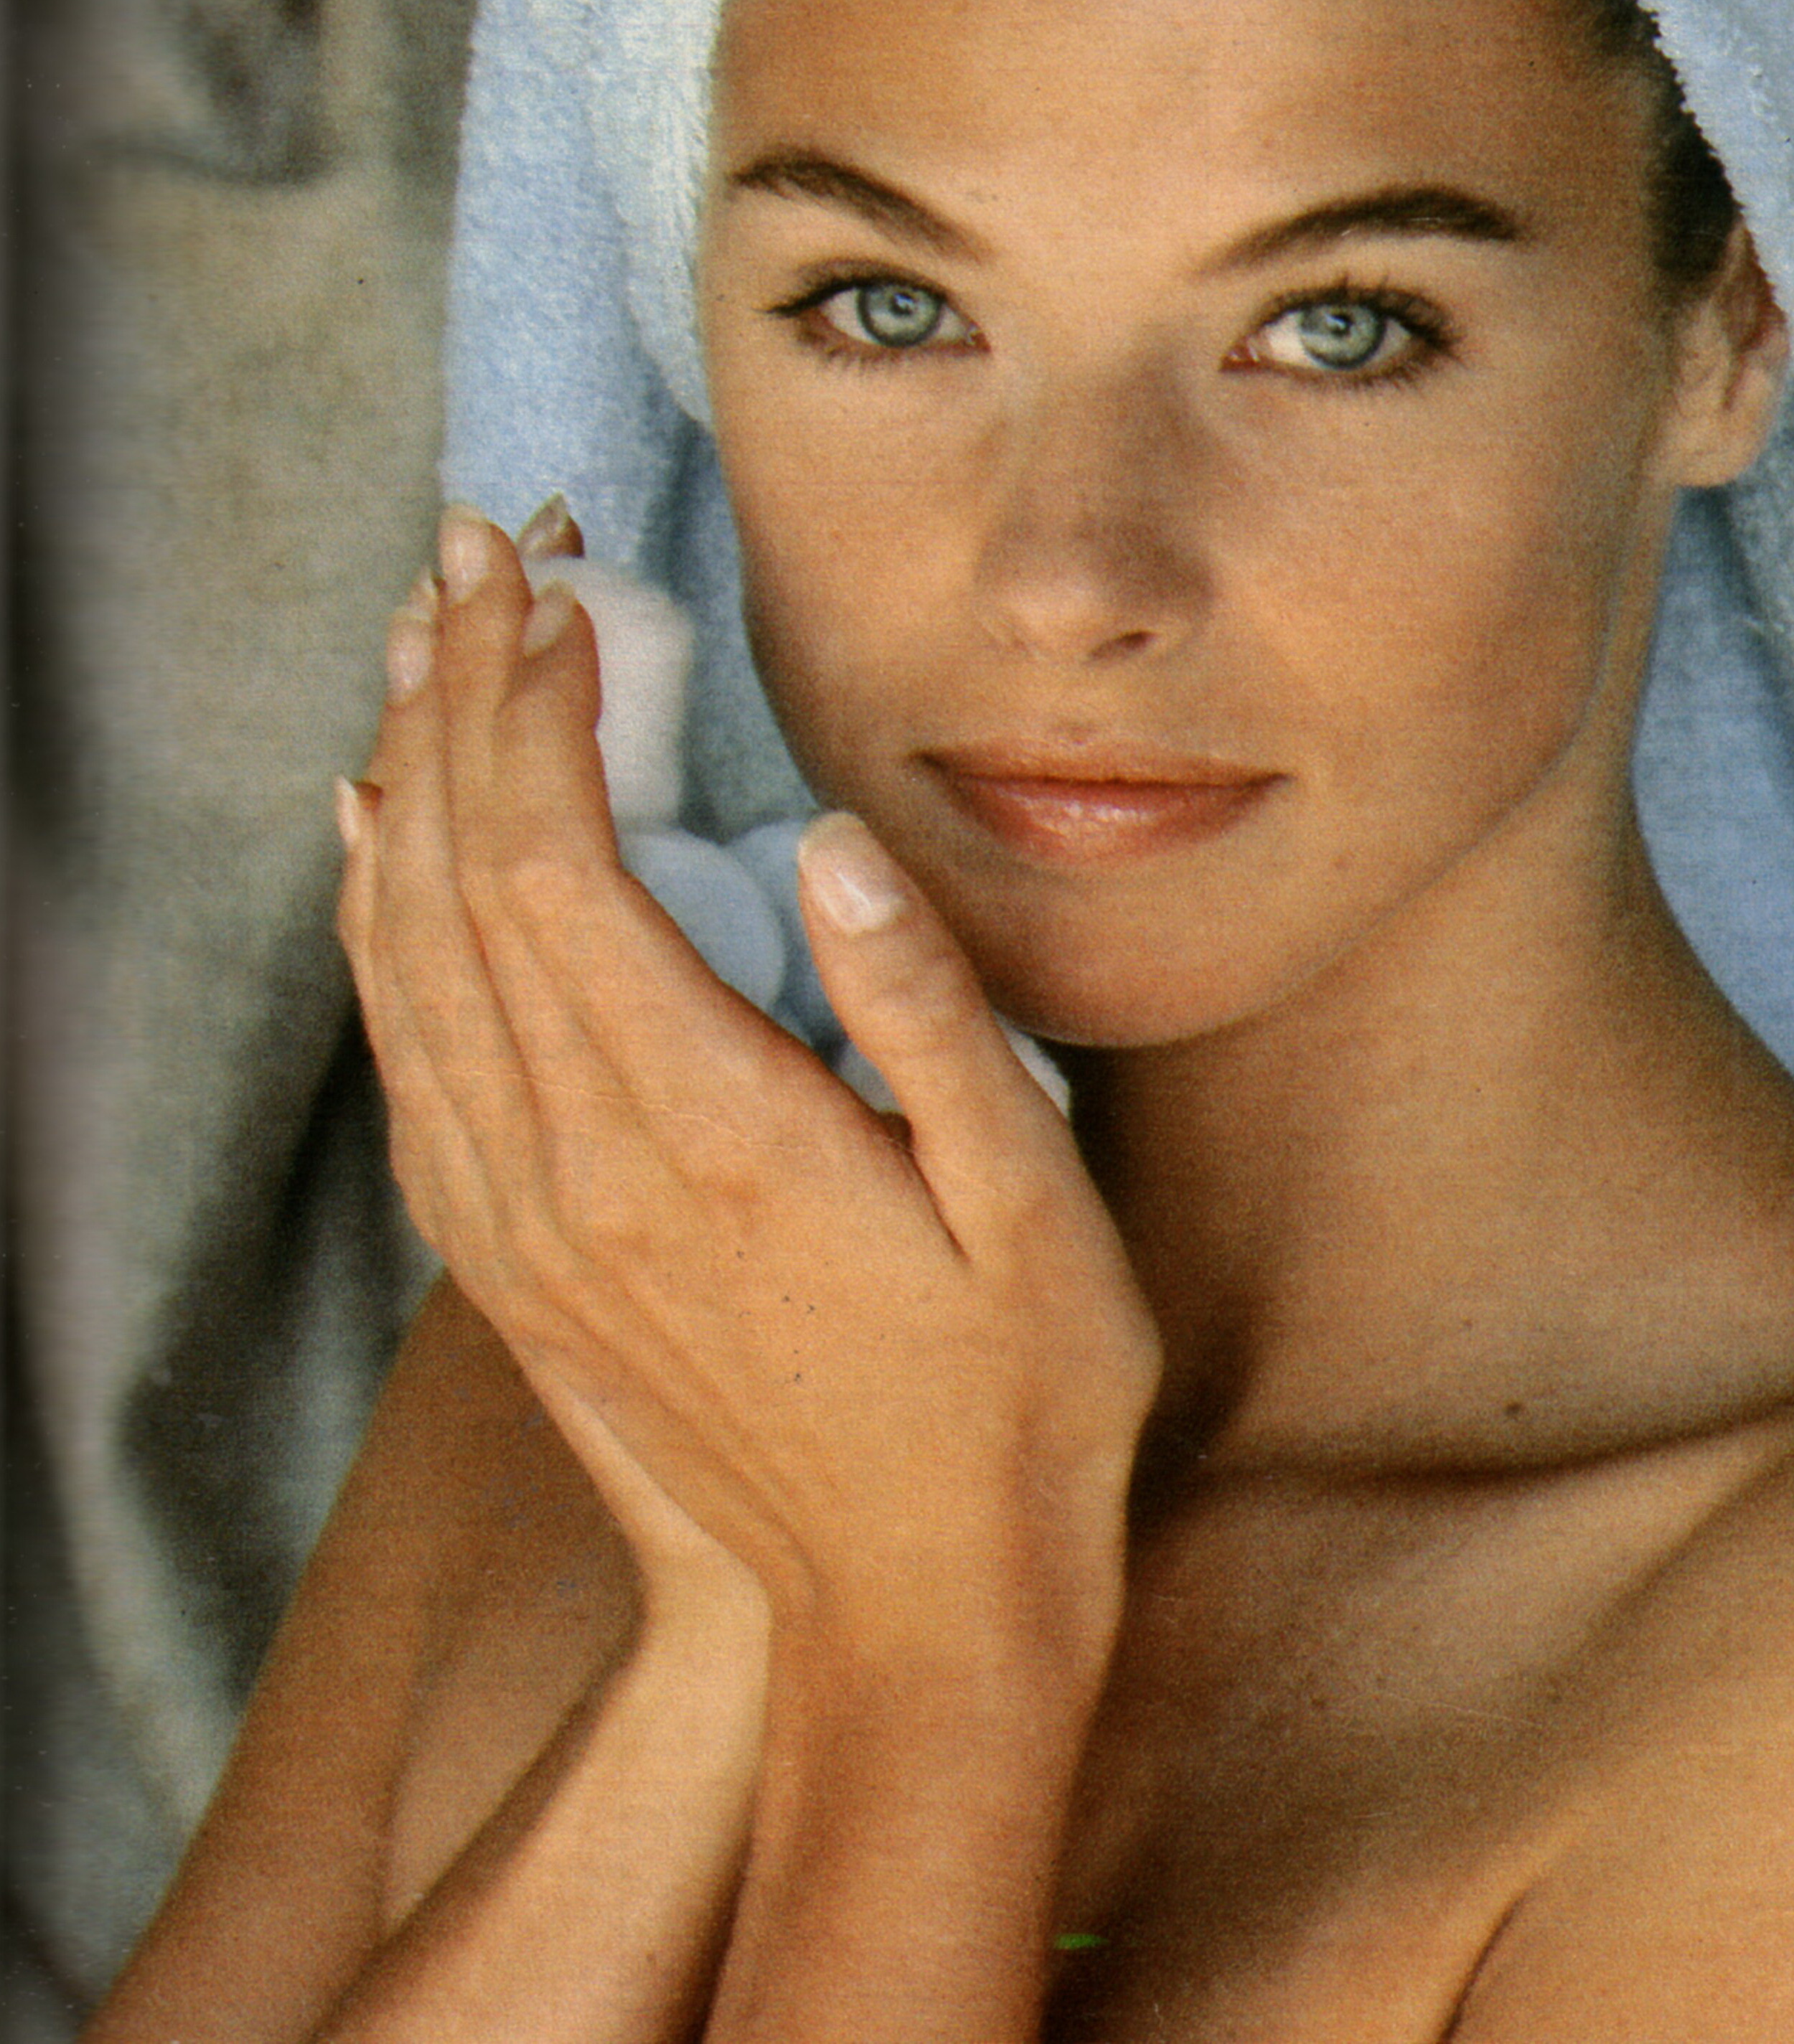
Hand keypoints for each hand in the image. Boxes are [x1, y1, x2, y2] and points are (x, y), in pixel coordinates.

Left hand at [336, 511, 1160, 1684]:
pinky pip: (407, 1060)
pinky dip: (376, 926)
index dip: (537, 712)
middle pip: (462, 887)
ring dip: (404, 787)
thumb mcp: (1031, 1212)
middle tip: (469, 552)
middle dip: (454, 700)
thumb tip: (835, 843)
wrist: (906, 1628)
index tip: (553, 587)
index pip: (562, 871)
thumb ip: (928, 1018)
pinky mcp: (517, 1264)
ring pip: (412, 961)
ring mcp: (531, 1226)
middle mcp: (584, 1173)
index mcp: (709, 1134)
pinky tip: (375, 844)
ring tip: (415, 648)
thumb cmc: (1008, 1413)